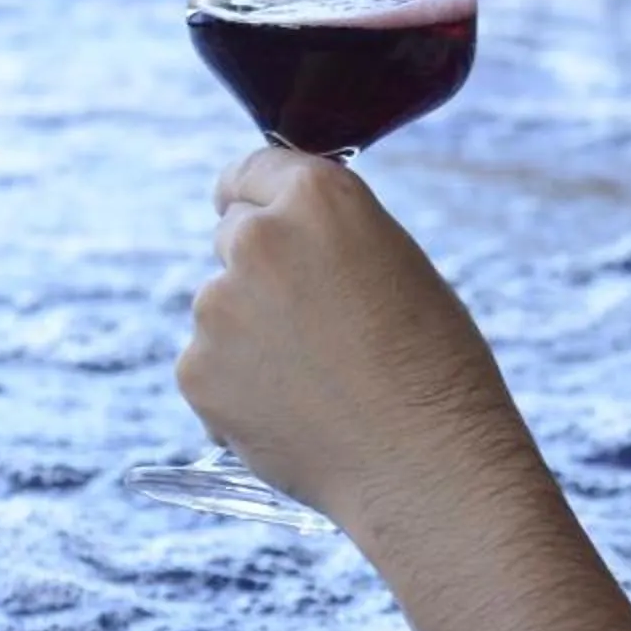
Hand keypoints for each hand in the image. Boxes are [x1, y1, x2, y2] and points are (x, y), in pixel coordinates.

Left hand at [177, 149, 536, 537]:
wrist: (424, 461)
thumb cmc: (434, 362)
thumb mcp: (395, 264)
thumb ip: (328, 240)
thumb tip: (268, 246)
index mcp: (320, 198)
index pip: (253, 170)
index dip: (260, 195)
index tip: (261, 213)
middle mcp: (258, 239)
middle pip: (235, 234)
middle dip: (262, 267)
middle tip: (318, 319)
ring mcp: (218, 306)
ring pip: (222, 306)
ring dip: (251, 331)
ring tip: (319, 377)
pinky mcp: (196, 371)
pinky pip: (209, 365)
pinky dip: (239, 385)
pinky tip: (295, 409)